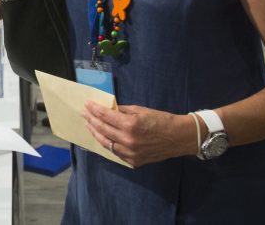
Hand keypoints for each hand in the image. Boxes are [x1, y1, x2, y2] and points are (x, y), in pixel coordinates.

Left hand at [82, 101, 196, 166]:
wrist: (180, 138)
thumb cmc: (162, 120)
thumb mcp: (141, 110)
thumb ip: (122, 111)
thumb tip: (108, 109)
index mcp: (130, 125)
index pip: (105, 116)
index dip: (94, 109)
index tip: (87, 104)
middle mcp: (128, 140)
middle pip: (102, 129)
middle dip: (91, 119)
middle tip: (84, 113)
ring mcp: (130, 153)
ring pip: (105, 143)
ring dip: (95, 132)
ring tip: (89, 124)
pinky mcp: (133, 161)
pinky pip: (115, 152)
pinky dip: (107, 143)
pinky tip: (102, 136)